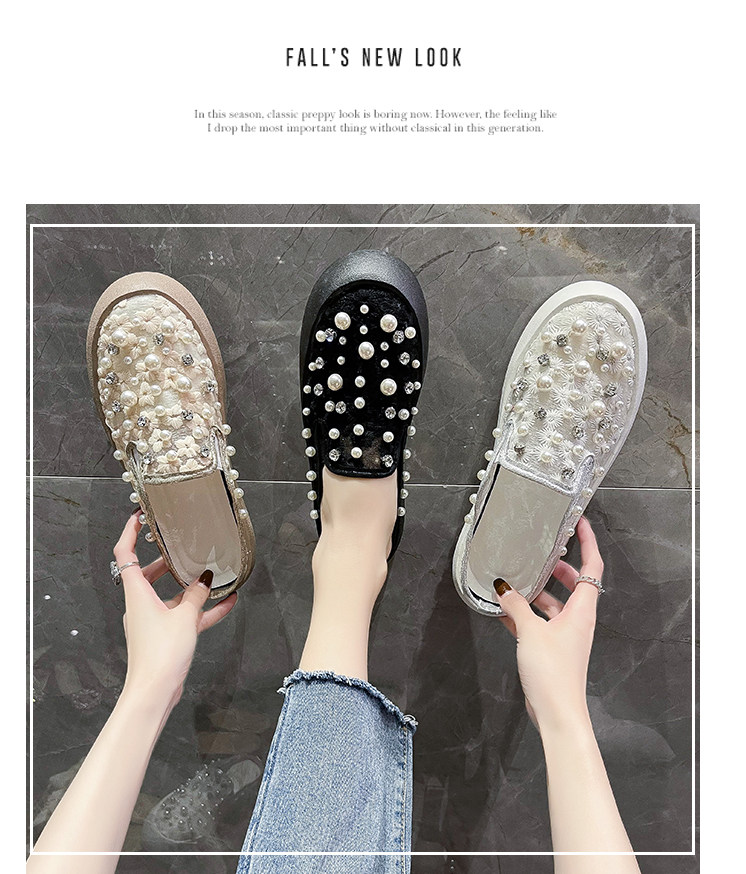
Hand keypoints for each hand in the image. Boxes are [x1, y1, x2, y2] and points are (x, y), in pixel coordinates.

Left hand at [113, 510, 237, 709]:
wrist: (154, 692)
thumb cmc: (160, 654)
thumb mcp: (185, 618)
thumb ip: (196, 595)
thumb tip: (205, 579)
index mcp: (137, 593)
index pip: (125, 553)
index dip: (130, 532)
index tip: (138, 516)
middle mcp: (141, 604)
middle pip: (148, 573)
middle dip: (166, 560)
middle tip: (181, 546)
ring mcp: (152, 621)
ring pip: (171, 595)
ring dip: (191, 587)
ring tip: (214, 575)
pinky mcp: (164, 636)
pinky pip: (185, 616)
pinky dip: (202, 610)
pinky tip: (226, 603)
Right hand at [495, 515, 603, 733]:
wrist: (558, 714)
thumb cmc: (554, 674)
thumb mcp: (530, 632)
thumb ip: (516, 607)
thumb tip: (504, 588)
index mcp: (582, 611)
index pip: (591, 568)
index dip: (588, 543)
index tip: (581, 524)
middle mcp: (577, 620)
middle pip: (574, 583)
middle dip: (558, 567)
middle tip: (541, 553)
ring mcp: (566, 635)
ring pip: (554, 604)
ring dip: (537, 592)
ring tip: (515, 582)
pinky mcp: (553, 649)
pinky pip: (540, 623)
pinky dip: (525, 614)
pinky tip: (505, 611)